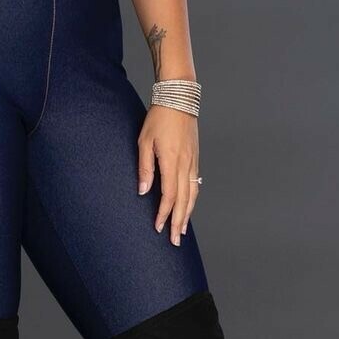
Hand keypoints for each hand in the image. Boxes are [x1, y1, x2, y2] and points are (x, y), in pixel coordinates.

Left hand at [137, 104, 199, 244]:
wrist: (179, 98)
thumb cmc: (159, 117)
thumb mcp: (144, 141)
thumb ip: (144, 167)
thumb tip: (143, 191)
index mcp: (172, 161)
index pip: (169, 195)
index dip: (164, 213)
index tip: (158, 228)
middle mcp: (186, 164)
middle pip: (184, 200)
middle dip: (178, 222)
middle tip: (174, 240)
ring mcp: (193, 161)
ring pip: (193, 194)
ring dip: (187, 214)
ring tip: (182, 229)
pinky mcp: (195, 157)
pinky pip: (196, 183)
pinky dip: (193, 199)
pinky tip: (189, 206)